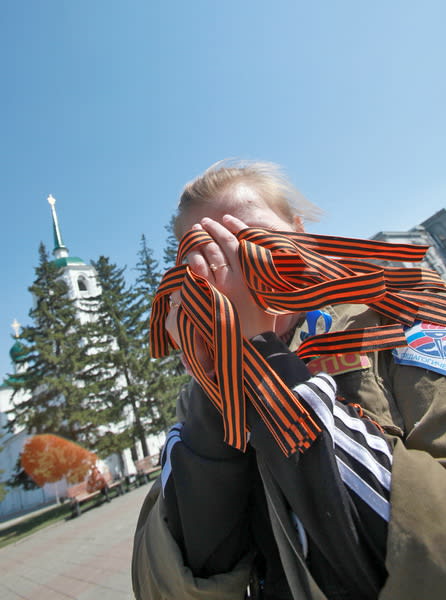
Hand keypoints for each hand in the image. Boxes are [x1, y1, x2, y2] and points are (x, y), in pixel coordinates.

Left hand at [186, 214, 275, 339]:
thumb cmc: (264, 322)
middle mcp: (236, 276)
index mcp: (253, 273)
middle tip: (204, 222)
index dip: (232, 227)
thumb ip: (266, 273)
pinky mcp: (209, 297)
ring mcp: (221, 286)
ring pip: (207, 255)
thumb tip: (265, 254)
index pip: (240, 241)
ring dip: (200, 241)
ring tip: (195, 233)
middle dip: (211, 230)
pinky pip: (197, 273)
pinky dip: (193, 261)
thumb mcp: (271, 294)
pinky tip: (190, 255)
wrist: (252, 345)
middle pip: (220, 244)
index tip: (225, 218)